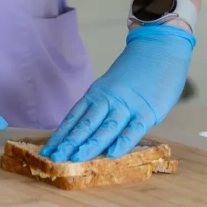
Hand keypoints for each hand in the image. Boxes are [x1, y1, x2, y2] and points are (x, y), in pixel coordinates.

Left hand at [42, 25, 194, 162]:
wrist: (159, 48)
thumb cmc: (135, 73)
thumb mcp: (112, 87)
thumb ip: (101, 107)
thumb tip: (86, 133)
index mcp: (97, 93)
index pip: (74, 118)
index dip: (61, 135)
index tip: (47, 151)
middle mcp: (108, 99)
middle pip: (85, 124)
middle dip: (69, 143)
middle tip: (54, 159)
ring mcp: (127, 105)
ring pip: (106, 127)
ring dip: (90, 144)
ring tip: (75, 158)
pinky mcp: (147, 110)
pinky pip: (134, 129)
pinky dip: (123, 141)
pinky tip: (112, 154)